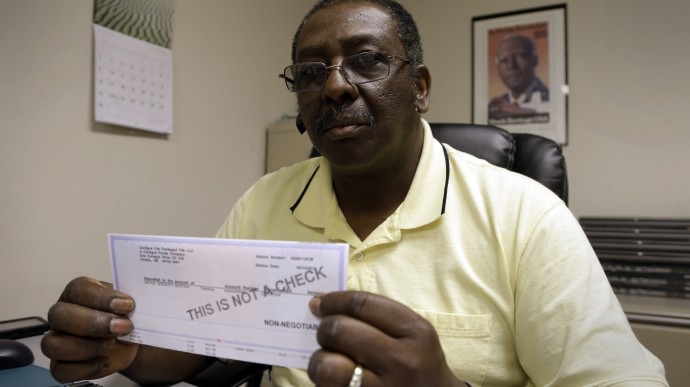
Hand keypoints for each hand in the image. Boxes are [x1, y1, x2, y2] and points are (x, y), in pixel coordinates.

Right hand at [41, 277, 138, 381]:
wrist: (128, 340)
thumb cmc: (123, 316)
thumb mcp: (128, 304)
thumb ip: (126, 302)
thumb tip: (131, 305)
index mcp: (77, 293)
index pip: (78, 289)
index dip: (101, 297)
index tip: (126, 305)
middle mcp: (62, 315)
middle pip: (59, 315)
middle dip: (92, 323)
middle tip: (122, 327)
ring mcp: (56, 340)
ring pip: (53, 345)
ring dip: (86, 347)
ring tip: (112, 344)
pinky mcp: (60, 364)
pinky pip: (61, 370)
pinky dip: (85, 367)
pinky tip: (104, 360)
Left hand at [307, 291, 464, 386]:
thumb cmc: (419, 363)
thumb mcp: (413, 334)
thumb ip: (376, 316)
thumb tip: (322, 304)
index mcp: (416, 332)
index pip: (362, 304)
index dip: (334, 300)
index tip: (320, 302)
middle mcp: (403, 362)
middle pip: (340, 330)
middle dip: (324, 328)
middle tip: (326, 332)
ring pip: (327, 366)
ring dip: (320, 358)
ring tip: (328, 357)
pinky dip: (324, 380)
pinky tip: (334, 377)